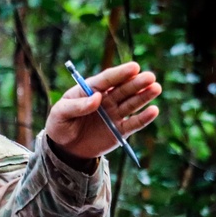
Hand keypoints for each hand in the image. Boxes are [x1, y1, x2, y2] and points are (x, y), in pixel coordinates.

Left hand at [45, 61, 161, 160]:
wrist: (64, 149)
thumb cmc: (60, 125)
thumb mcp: (60, 114)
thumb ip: (76, 106)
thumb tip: (97, 98)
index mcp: (90, 90)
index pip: (106, 80)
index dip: (120, 73)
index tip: (134, 67)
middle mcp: (106, 99)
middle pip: (123, 89)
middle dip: (136, 82)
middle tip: (149, 77)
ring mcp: (114, 114)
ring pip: (132, 103)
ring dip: (144, 96)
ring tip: (155, 88)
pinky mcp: (120, 130)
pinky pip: (133, 124)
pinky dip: (144, 118)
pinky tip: (153, 110)